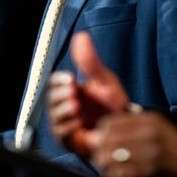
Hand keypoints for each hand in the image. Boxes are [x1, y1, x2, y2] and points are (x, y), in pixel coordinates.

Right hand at [48, 31, 129, 154]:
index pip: (54, 81)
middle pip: (50, 98)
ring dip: (64, 110)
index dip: (59, 80)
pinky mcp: (68, 140)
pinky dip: (68, 126)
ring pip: (54, 116)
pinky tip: (79, 121)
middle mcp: (63, 106)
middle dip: (61, 95)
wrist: (125, 128)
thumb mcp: (103, 79)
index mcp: (69, 90)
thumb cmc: (112, 103)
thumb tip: (81, 36)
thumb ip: (90, 61)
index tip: (71, 79)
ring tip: (77, 106)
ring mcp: (65, 124)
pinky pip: (61, 133)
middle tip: (73, 92)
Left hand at [85, 112, 176, 176]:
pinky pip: (120, 176)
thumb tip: (103, 128)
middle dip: (100, 150)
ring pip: (110, 159)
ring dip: (106, 165)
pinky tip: (121, 176)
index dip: (101, 132)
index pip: (110, 123)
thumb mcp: (160, 128)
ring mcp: (150, 156)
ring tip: (110, 167)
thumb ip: (133, 124)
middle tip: (101, 156)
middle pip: (107, 141)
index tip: (101, 139)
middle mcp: (150, 135)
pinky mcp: (150, 176)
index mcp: (151, 121)